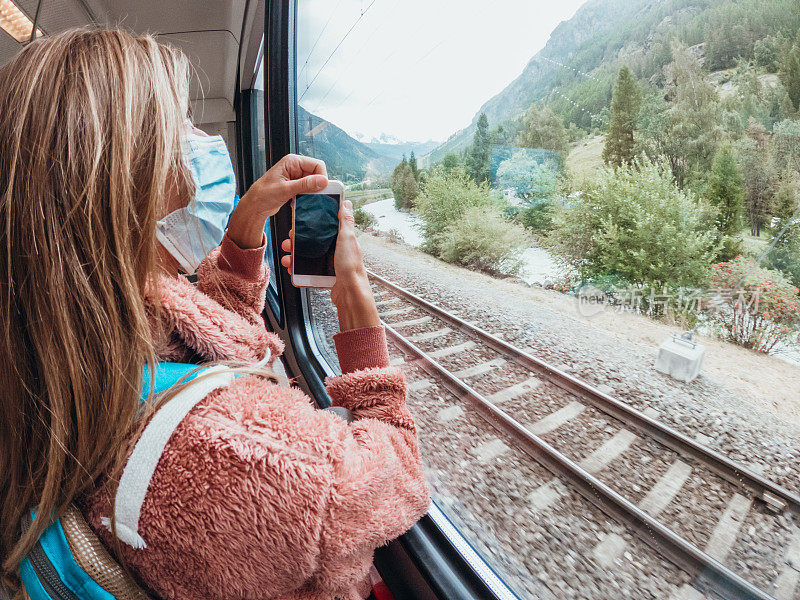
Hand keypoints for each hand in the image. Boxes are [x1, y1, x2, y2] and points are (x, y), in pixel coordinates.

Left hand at [228, 154, 327, 248]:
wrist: (254, 206)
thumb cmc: (263, 194)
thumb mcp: (286, 189)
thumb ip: (305, 184)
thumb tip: (322, 181)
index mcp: (292, 162)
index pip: (317, 164)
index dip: (321, 177)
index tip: (322, 189)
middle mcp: (295, 167)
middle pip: (316, 174)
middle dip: (316, 186)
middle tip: (312, 197)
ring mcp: (296, 177)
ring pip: (313, 183)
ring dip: (311, 193)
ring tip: (302, 199)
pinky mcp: (295, 186)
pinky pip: (308, 190)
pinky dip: (307, 197)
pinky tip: (298, 201)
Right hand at [280, 200, 379, 331]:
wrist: (350, 294)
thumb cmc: (351, 267)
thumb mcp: (347, 239)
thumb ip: (346, 221)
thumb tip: (346, 204)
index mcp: (342, 239)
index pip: (323, 226)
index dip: (310, 224)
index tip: (298, 223)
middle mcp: (335, 250)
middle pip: (312, 241)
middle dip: (297, 241)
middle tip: (288, 241)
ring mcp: (329, 262)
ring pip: (307, 255)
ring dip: (294, 255)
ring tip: (287, 256)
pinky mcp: (324, 274)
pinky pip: (307, 269)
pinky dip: (297, 268)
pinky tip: (291, 268)